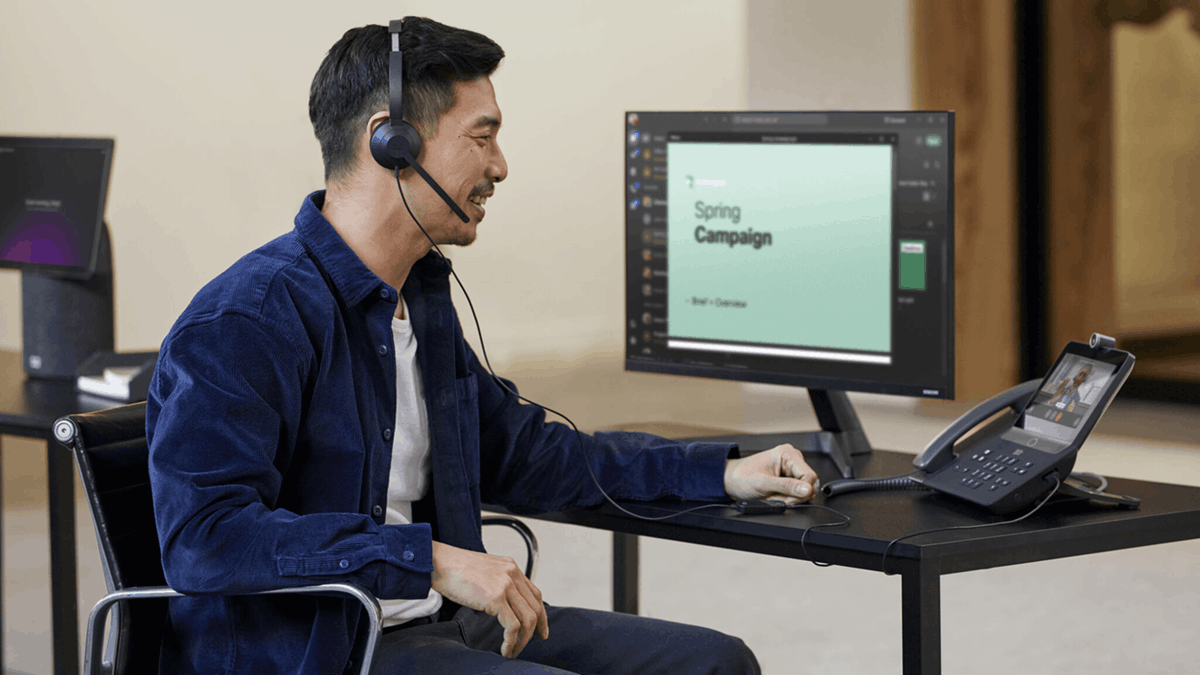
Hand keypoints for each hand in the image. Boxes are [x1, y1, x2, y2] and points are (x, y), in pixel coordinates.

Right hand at [430, 542, 548, 657]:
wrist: (439, 563)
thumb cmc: (454, 569)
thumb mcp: (485, 571)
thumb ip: (498, 582)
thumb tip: (503, 604)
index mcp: (511, 567)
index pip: (535, 594)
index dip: (541, 615)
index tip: (541, 630)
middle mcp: (512, 574)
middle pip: (535, 608)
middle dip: (535, 630)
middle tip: (527, 645)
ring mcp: (506, 585)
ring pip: (528, 619)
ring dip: (522, 640)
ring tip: (512, 650)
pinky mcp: (496, 598)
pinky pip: (513, 626)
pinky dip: (511, 641)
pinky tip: (504, 648)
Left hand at [724, 444, 818, 504]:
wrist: (730, 480)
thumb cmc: (741, 477)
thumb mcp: (763, 484)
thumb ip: (786, 487)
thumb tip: (807, 489)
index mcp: (787, 454)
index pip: (810, 475)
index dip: (802, 491)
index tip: (788, 498)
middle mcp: (791, 459)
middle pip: (808, 484)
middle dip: (793, 496)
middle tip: (776, 497)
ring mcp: (791, 469)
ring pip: (803, 490)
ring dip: (789, 498)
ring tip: (772, 495)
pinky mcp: (789, 478)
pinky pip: (797, 492)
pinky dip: (787, 498)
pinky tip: (775, 495)